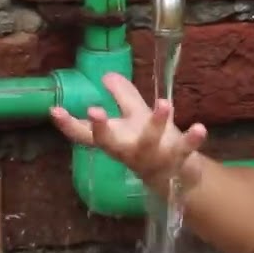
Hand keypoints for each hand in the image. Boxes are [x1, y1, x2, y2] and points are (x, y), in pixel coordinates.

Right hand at [50, 72, 207, 189]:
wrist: (178, 178)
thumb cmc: (149, 143)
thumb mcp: (134, 118)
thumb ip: (122, 97)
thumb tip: (106, 74)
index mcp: (115, 140)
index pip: (84, 135)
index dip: (68, 124)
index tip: (54, 110)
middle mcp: (127, 151)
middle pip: (110, 143)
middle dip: (101, 128)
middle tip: (94, 110)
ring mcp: (150, 158)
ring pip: (149, 143)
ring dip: (156, 123)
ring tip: (164, 103)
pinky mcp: (176, 161)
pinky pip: (184, 150)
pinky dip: (192, 140)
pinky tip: (200, 127)